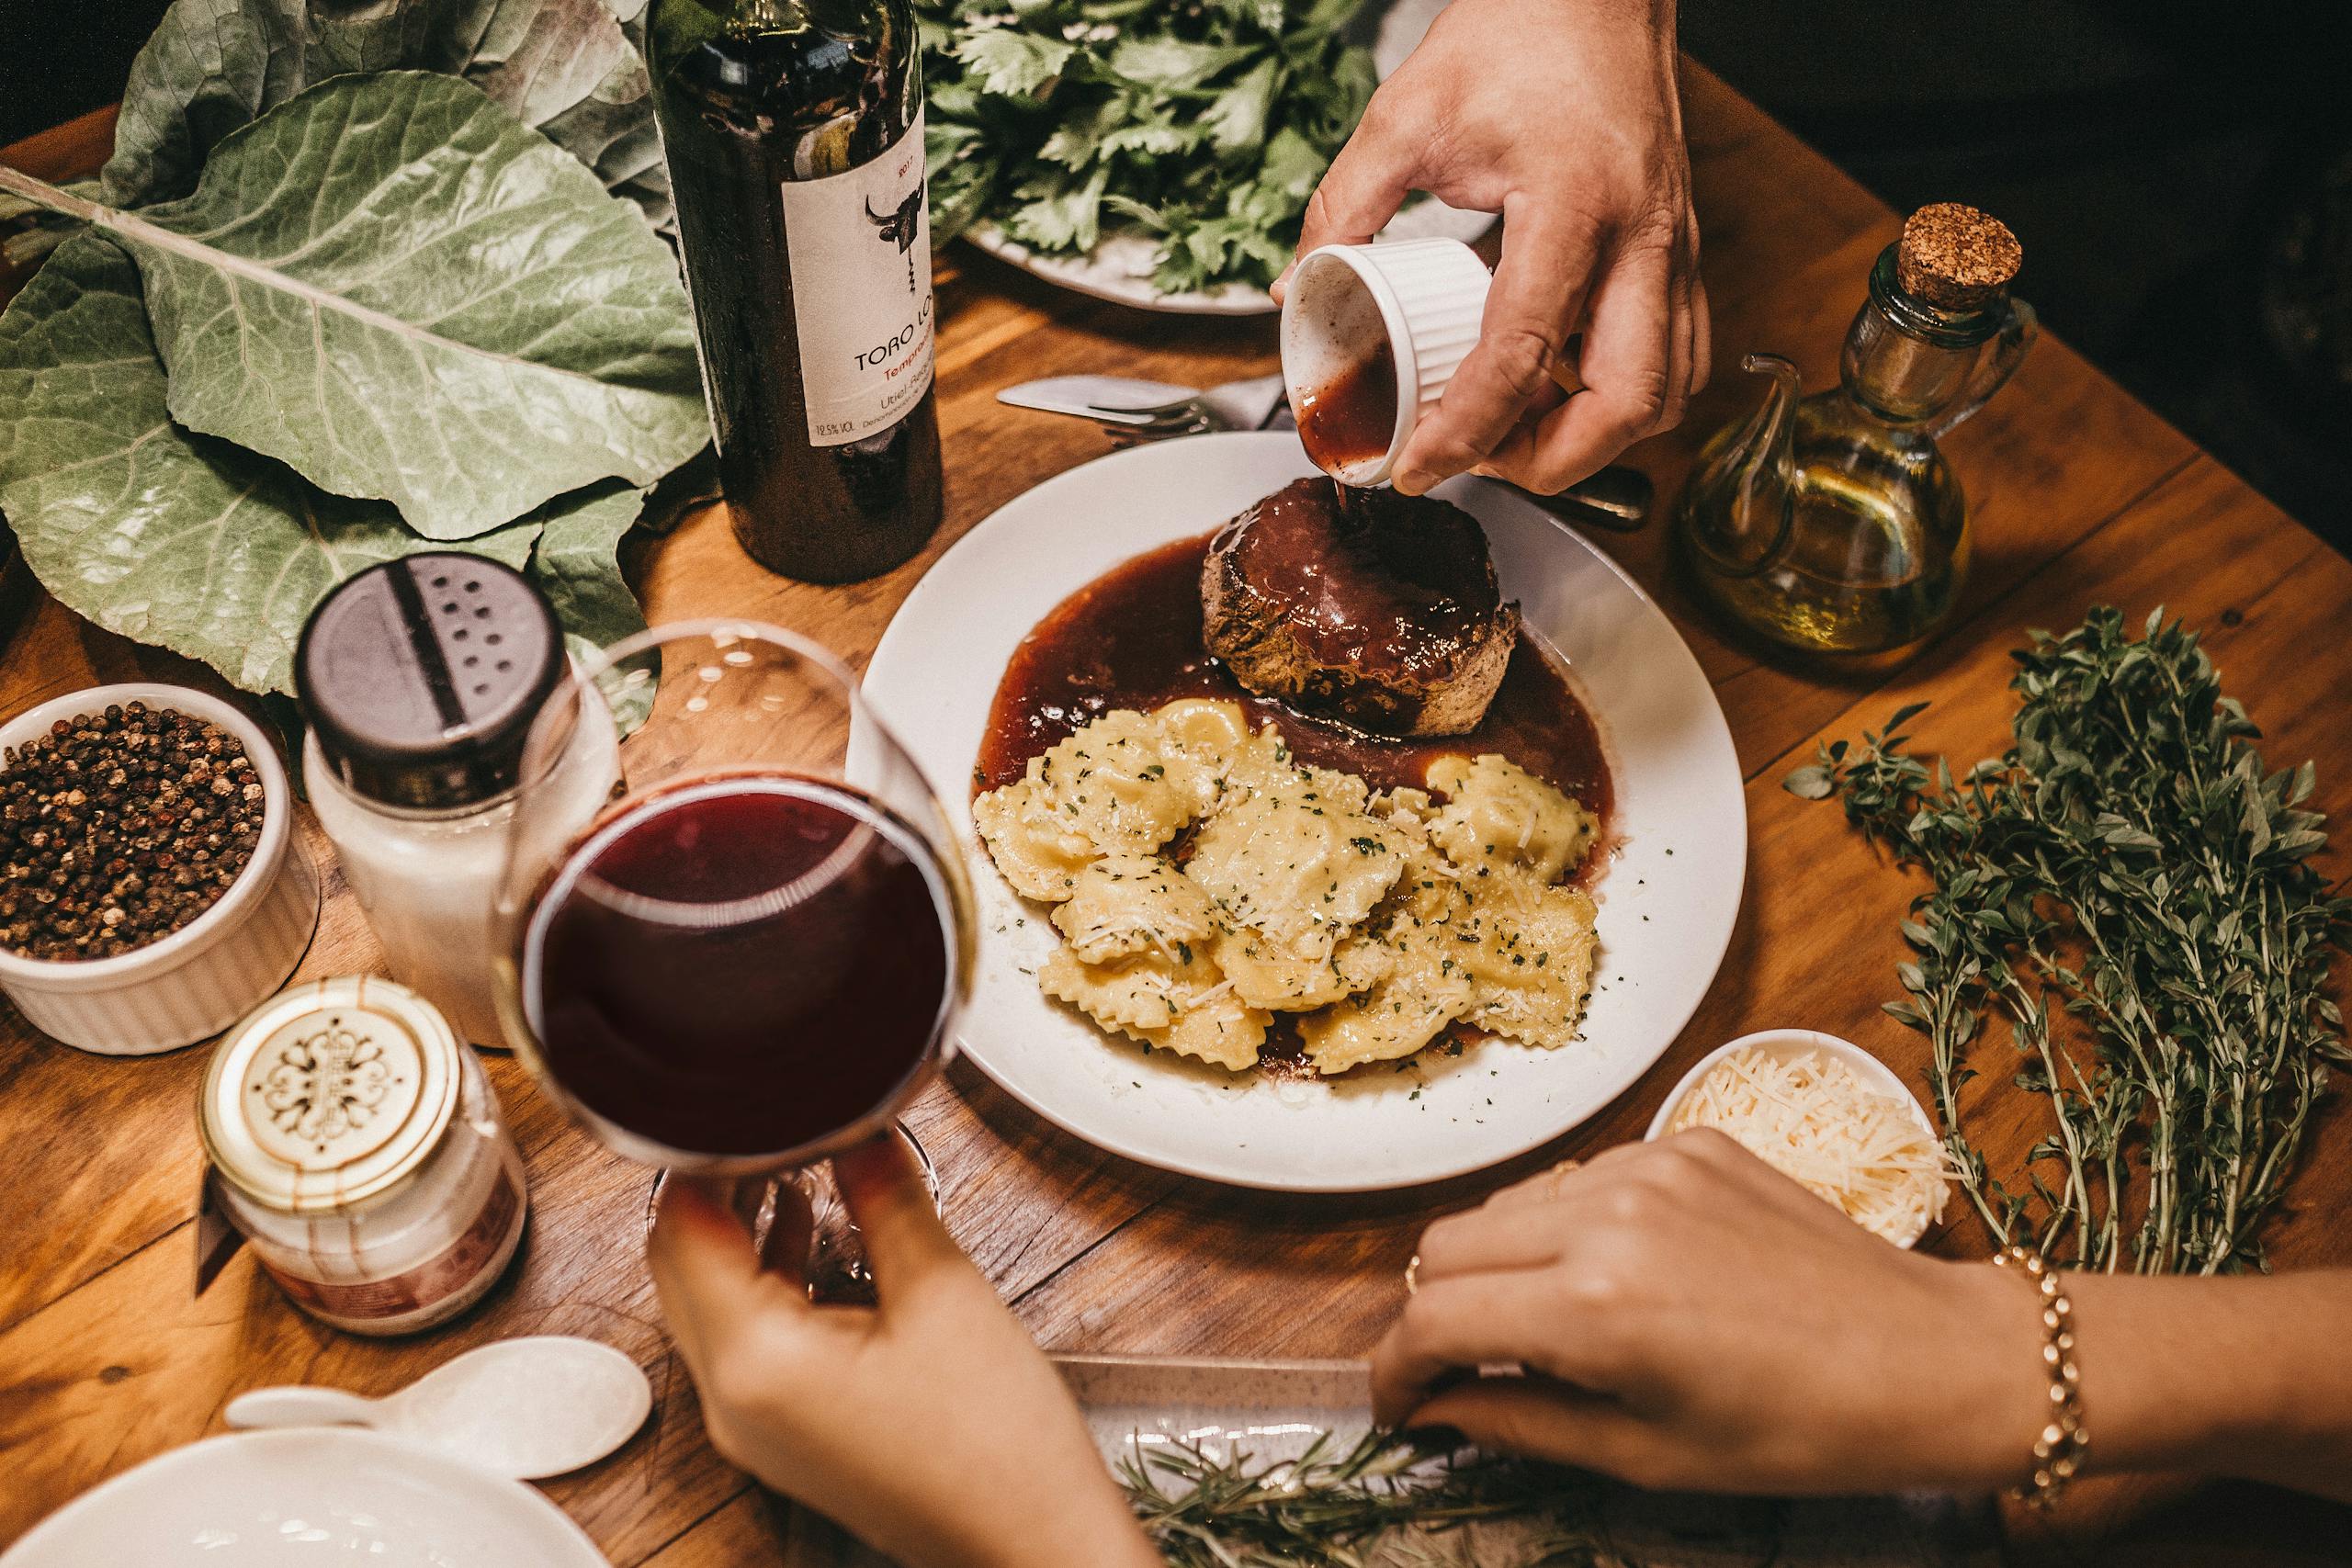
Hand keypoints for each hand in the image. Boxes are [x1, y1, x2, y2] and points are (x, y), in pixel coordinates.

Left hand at [647, 1139, 1157, 1567]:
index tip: (752, 1106)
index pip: (681, 1228)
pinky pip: (744, 1341)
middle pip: (679, 1265)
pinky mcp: (784, 1435)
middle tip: (776, 1129)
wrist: (1030, 1541)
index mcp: (756, 1361)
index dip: (709, 1155)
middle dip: (718, 1188)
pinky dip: (766, 1282)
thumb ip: (884, 1195)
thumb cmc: (996, 1443)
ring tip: (797, 1167)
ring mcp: (752, 1426)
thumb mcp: (942, 1289)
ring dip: (741, 1233)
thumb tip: (857, 1123)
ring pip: (708, 1302)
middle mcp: (731, 1400)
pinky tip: (817, 1238)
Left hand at [1279, 0, 1706, 495]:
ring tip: (1519, 431)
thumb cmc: (1521, 31)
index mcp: (1572, 203)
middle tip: (1483, 462)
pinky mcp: (1680, 249)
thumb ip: (1344, 206)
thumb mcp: (1407, 114)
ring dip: (1598, 436)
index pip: (1521, 354)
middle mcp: (1642, 235)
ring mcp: (1673, 246)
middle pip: (1629, 403)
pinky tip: (1562, 385)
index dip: (1466, 431)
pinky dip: (1624, 395)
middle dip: (1554, 461)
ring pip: (1669, 391)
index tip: (1419, 466)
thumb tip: (1296, 287)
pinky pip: (1679, 355)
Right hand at [1373, 1131, 2049, 1492]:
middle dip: (1438, 1315)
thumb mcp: (1647, 1455)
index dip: (1396, 1372)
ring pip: (1507, 1206)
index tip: (1399, 1408)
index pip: (1434, 1319)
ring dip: (1499, 1267)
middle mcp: (1605, 1216)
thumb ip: (1519, 1423)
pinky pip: (1578, 1179)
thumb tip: (1437, 1412)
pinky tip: (1619, 1276)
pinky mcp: (1685, 1139)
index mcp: (1594, 1307)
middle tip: (1466, 1372)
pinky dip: (1566, 1228)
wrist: (1930, 1358)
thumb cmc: (1799, 1432)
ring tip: (1548, 1327)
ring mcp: (1647, 1165)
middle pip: (1448, 1247)